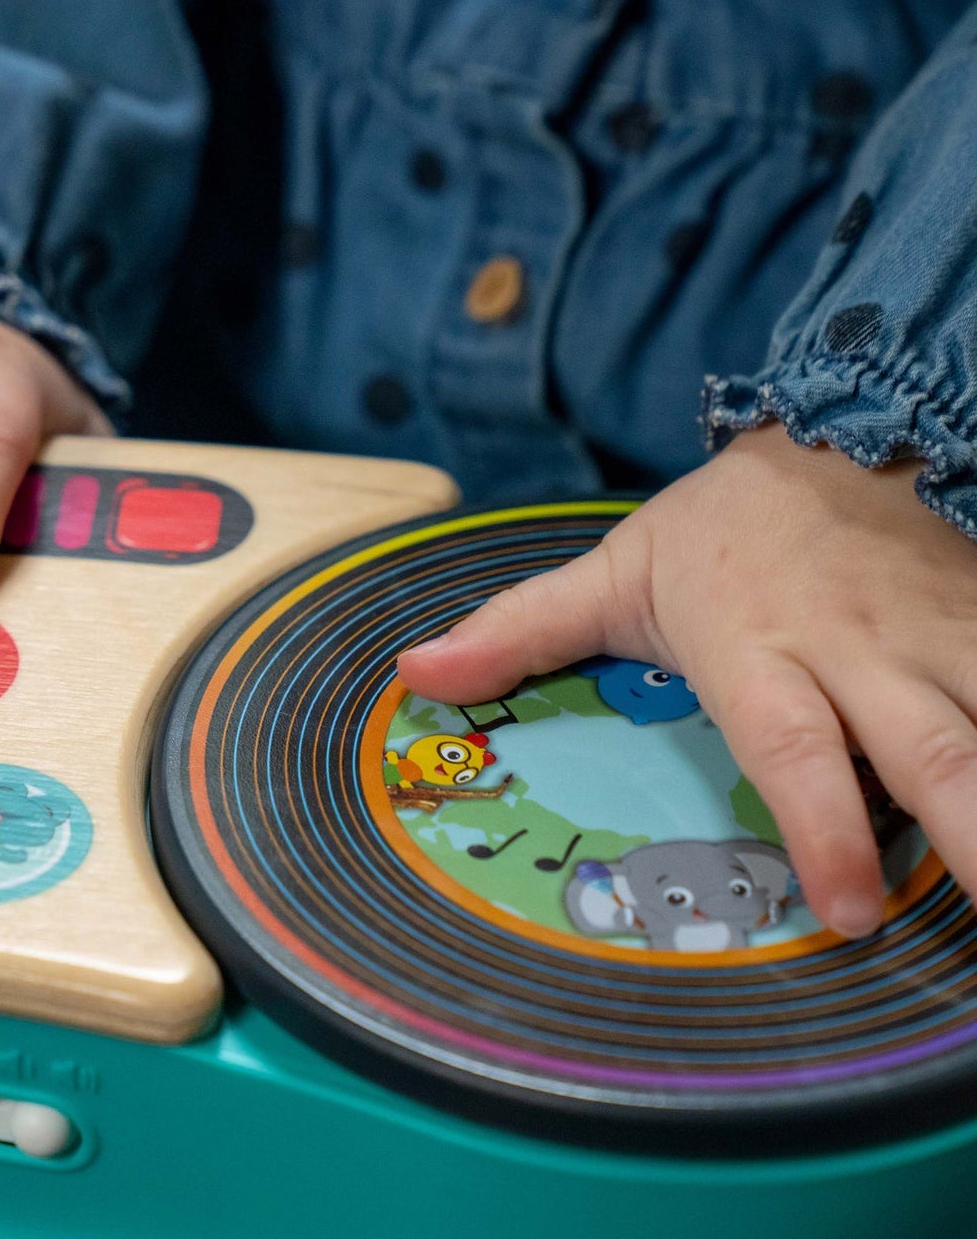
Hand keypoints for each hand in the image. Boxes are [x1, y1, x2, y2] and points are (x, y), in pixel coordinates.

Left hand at [398, 423, 976, 938]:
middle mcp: (866, 651)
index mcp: (763, 647)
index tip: (856, 911)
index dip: (826, 827)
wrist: (840, 424)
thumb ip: (519, 632)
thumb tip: (414, 675)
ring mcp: (951, 636)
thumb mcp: (617, 572)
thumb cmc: (723, 527)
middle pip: (939, 750)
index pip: (797, 745)